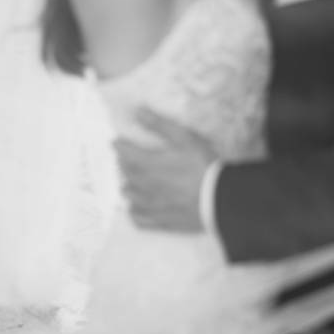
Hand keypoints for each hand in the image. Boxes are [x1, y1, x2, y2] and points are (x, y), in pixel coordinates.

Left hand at [115, 108, 217, 232]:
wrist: (218, 198)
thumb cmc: (201, 164)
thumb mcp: (183, 138)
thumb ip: (159, 124)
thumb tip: (137, 111)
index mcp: (149, 164)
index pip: (125, 153)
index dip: (119, 146)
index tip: (116, 142)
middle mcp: (145, 186)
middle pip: (127, 174)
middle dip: (123, 164)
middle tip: (124, 158)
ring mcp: (152, 205)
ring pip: (130, 196)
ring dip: (128, 186)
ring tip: (130, 181)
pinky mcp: (161, 221)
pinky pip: (139, 219)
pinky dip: (134, 211)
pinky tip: (136, 207)